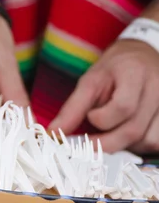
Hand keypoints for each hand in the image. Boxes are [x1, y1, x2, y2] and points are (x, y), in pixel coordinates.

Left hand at [49, 39, 158, 153]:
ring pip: (147, 141)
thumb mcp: (90, 80)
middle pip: (133, 130)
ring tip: (112, 132)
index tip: (89, 117)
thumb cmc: (114, 70)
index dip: (101, 119)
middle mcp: (158, 88)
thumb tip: (53, 133)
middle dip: (106, 143)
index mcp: (135, 73)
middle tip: (89, 143)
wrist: (142, 56)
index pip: (123, 107)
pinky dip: (139, 146)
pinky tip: (127, 134)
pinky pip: (156, 143)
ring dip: (124, 145)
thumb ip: (73, 108)